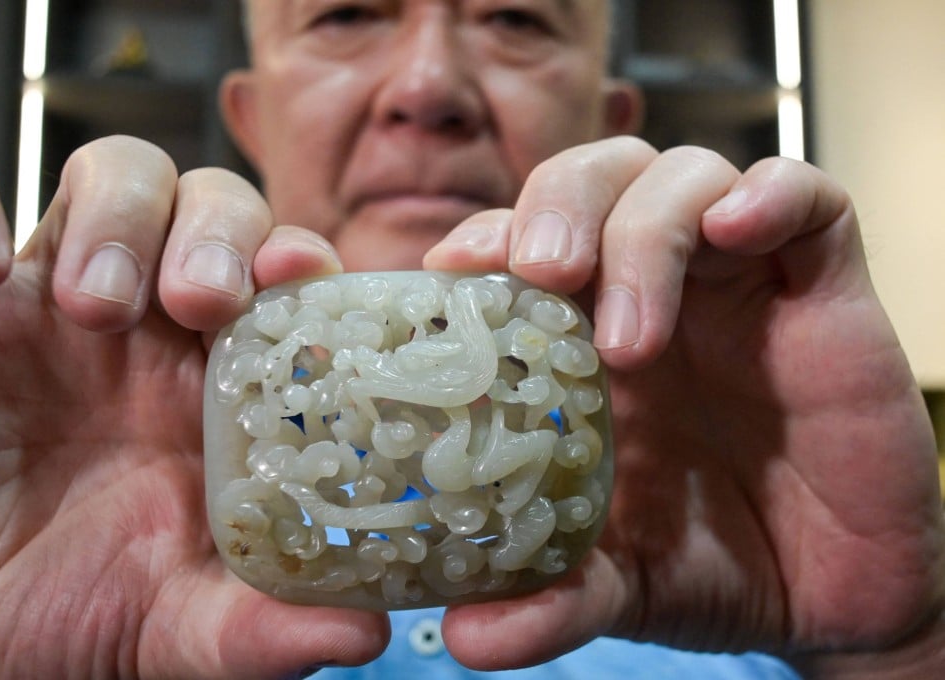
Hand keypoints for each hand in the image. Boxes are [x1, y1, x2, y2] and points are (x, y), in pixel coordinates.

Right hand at [0, 138, 387, 678]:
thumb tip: (361, 634)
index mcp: (209, 385)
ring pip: (116, 174)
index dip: (302, 262)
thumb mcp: (160, 628)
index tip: (304, 277)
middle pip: (215, 206)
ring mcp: (47, 292)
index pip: (283, 281)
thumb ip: (254, 629)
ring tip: (91, 304)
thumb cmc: (51, 614)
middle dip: (219, 231)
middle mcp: (144, 324)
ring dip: (120, 215)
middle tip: (198, 300)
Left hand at [425, 137, 944, 673]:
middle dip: (560, 206)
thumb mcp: (617, 580)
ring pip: (682, 176)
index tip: (451, 273)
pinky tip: (734, 230)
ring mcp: (739, 280)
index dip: (484, 237)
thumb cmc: (713, 561)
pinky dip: (767, 196)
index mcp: (586, 337)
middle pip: (595, 177)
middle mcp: (656, 291)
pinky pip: (806, 198)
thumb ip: (548, 599)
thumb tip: (464, 636)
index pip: (523, 240)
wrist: (835, 595)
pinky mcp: (821, 287)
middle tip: (541, 271)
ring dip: (644, 230)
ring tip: (630, 335)